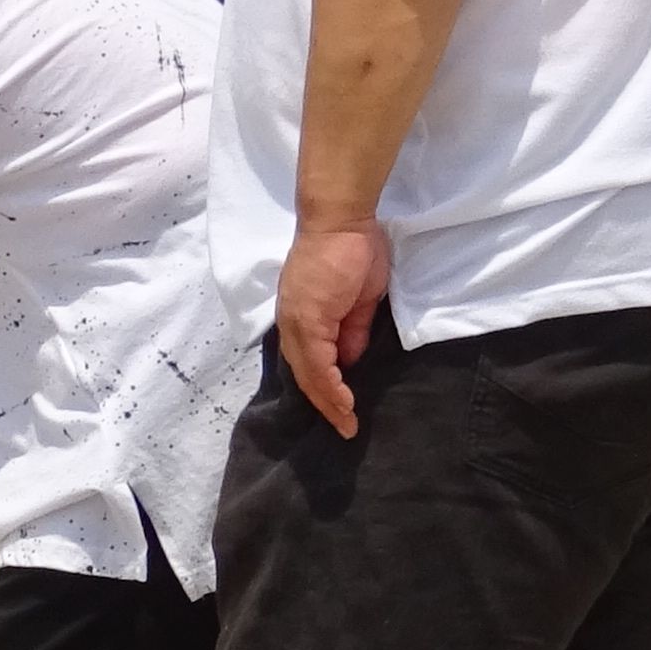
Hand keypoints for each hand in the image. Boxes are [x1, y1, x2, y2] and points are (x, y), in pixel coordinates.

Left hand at [274, 218, 394, 436]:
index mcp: (303, 319)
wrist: (340, 220)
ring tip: (346, 425)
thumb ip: (350, 330)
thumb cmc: (351, 251)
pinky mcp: (306, 318)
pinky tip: (344, 403)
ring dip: (329, 402)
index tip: (344, 413)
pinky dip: (331, 386)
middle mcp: (293, 324)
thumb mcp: (357, 300)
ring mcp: (297, 322)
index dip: (326, 392)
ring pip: (309, 374)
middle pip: (306, 376)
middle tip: (345, 429)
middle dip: (326, 406)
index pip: (310, 364)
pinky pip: (318, 362)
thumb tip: (349, 359)